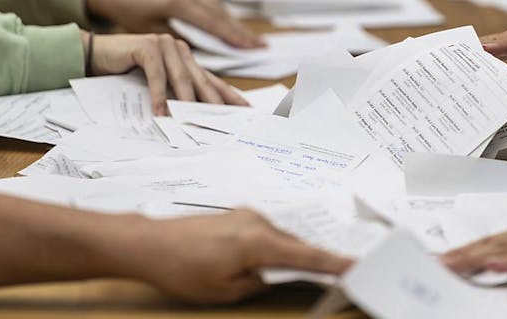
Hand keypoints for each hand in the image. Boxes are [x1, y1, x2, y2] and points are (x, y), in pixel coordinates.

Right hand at [85, 31, 247, 113]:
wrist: (95, 55)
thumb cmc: (125, 72)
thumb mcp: (155, 85)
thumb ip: (175, 93)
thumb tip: (196, 115)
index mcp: (185, 58)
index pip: (210, 79)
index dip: (228, 94)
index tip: (245, 109)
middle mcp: (179, 49)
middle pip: (201, 80)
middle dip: (215, 102)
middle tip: (227, 120)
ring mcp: (164, 45)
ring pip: (181, 78)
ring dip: (187, 102)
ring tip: (194, 122)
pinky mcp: (147, 46)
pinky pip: (157, 75)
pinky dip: (158, 96)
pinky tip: (160, 113)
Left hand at [86, 0, 264, 48]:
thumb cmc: (128, 12)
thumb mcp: (153, 32)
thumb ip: (180, 40)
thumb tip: (202, 52)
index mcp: (178, 1)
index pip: (213, 23)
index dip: (234, 37)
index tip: (252, 48)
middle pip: (221, 13)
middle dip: (241, 31)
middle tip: (261, 45)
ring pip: (218, 6)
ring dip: (235, 23)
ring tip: (251, 38)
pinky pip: (210, 0)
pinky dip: (222, 14)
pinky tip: (231, 25)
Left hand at [121, 209, 351, 302]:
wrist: (150, 243)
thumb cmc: (182, 268)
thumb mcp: (225, 291)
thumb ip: (259, 283)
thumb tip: (276, 276)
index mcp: (257, 242)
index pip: (306, 256)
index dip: (333, 263)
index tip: (356, 267)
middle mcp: (257, 222)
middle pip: (298, 245)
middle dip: (317, 261)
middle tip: (338, 275)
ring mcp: (248, 215)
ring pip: (283, 239)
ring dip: (293, 255)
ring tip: (306, 272)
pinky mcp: (238, 215)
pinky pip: (268, 233)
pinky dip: (277, 247)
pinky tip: (274, 260)